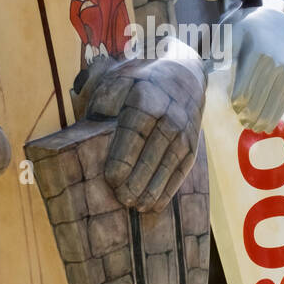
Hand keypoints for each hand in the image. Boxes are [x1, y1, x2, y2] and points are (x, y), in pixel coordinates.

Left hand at [85, 43, 205, 211]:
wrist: (184, 78)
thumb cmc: (140, 84)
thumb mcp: (119, 81)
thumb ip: (105, 103)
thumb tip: (90, 130)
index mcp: (146, 99)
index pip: (134, 132)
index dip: (124, 158)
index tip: (111, 178)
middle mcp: (169, 117)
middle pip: (153, 152)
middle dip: (138, 179)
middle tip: (122, 198)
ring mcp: (184, 133)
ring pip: (169, 165)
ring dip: (154, 188)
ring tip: (137, 206)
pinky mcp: (192, 146)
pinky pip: (181, 170)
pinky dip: (169, 189)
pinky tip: (155, 204)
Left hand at [226, 3, 283, 132]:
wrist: (277, 21)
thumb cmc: (247, 28)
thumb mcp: (231, 31)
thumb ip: (219, 49)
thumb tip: (208, 67)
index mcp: (255, 55)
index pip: (244, 91)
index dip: (237, 104)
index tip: (233, 107)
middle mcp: (273, 65)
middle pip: (257, 102)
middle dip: (247, 115)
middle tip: (240, 119)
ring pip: (271, 107)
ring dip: (260, 120)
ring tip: (251, 126)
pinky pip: (282, 103)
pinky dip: (274, 117)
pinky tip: (266, 126)